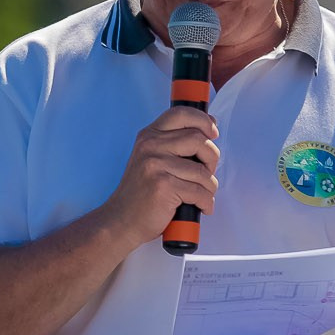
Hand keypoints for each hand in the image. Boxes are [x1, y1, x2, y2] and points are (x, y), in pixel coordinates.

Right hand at [99, 106, 219, 246]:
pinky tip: (200, 207)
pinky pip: (200, 192)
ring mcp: (156, 165)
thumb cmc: (142, 193)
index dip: (203, 120)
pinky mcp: (163, 186)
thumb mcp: (151, 159)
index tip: (213, 133)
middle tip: (207, 173)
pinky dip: (206, 203)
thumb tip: (208, 129)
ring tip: (202, 195)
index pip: (181, 114)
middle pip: (199, 139)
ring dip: (210, 187)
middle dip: (212, 159)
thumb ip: (173, 144)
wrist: (122, 221)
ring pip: (203, 170)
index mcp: (149, 136)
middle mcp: (150, 146)